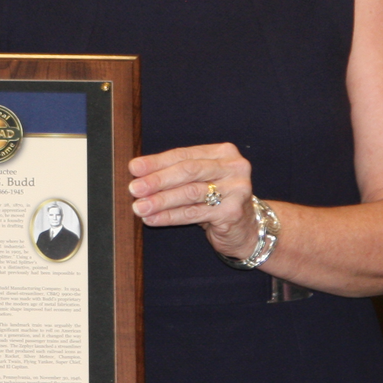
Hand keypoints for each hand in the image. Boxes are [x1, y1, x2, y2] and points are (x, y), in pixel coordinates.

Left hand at [128, 142, 257, 258]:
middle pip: (188, 170)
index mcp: (223, 153)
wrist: (248, 229)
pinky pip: (194, 214)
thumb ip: (177, 173)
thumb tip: (138, 174)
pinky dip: (170, 217)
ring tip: (139, 207)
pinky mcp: (233, 212)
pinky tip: (153, 219)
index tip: (134, 168)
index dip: (157, 161)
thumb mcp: (200, 181)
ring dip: (161, 200)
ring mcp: (236, 190)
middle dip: (157, 180)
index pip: (184, 154)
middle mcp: (233, 167)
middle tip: (134, 188)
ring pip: (190, 193)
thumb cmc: (217, 200)